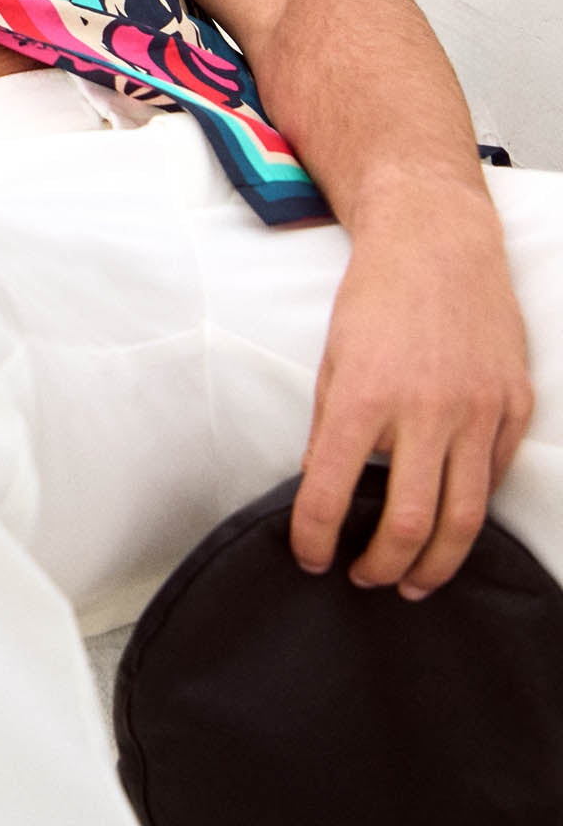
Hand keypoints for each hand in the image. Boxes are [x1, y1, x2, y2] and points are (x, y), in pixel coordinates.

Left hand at [288, 184, 534, 599]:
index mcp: (364, 397)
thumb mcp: (333, 358)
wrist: (437, 243)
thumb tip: (319, 486)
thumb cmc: (376, 298)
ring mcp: (478, 409)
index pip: (329, 492)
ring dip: (436, 565)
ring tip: (414, 582)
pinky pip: (494, 477)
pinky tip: (450, 522)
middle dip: (382, 567)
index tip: (310, 558)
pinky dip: (470, 509)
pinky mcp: (514, 405)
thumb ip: (328, 425)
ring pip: (464, 518)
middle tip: (366, 579)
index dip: (314, 539)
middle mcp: (425, 409)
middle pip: (409, 525)